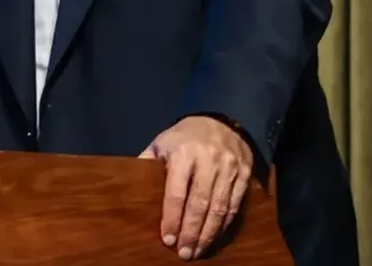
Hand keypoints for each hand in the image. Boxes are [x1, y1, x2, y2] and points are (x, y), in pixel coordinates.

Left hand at [139, 115, 252, 259]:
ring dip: (208, 234)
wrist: (221, 120)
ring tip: (198, 251)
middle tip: (185, 254)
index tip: (168, 239)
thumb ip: (147, 162)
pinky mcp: (244, 174)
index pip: (176, 192)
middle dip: (191, 232)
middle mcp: (207, 161)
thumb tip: (128, 183)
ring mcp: (228, 168)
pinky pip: (235, 204)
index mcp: (183, 153)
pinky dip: (225, 224)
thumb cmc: (184, 136)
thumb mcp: (162, 142)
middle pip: (200, 204)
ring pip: (220, 208)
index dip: (172, 218)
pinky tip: (215, 236)